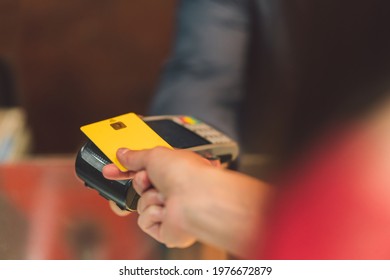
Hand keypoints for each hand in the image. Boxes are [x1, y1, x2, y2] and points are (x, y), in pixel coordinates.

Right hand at [103, 147, 269, 255]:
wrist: (197, 197)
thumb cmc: (187, 173)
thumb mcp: (155, 154)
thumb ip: (136, 156)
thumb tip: (123, 154)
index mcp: (175, 171)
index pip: (145, 170)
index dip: (127, 169)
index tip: (111, 169)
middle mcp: (174, 191)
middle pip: (141, 188)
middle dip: (139, 182)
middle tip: (146, 179)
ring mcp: (171, 210)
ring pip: (141, 204)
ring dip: (148, 197)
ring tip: (163, 194)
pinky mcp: (166, 229)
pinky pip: (144, 221)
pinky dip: (152, 213)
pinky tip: (166, 209)